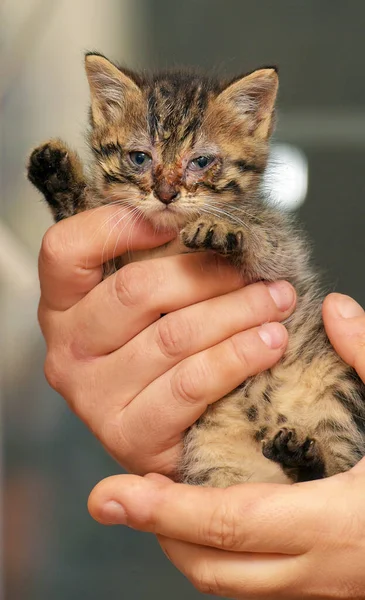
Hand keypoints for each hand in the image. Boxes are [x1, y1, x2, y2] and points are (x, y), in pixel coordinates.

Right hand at [38, 205, 294, 475]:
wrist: (174, 437)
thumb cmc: (165, 356)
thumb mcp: (152, 304)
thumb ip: (163, 263)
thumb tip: (209, 222)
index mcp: (63, 306)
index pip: (65, 250)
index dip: (118, 225)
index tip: (180, 221)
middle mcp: (68, 350)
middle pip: (136, 290)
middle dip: (209, 273)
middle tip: (259, 271)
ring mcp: (92, 396)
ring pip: (172, 336)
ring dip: (236, 312)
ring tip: (276, 302)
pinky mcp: (128, 435)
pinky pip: (190, 384)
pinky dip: (237, 357)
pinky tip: (269, 343)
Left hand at [88, 293, 364, 598]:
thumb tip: (335, 309)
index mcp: (339, 521)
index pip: (231, 522)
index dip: (167, 509)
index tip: (112, 494)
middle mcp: (322, 566)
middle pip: (214, 566)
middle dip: (160, 532)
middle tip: (119, 496)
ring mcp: (324, 587)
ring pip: (230, 583)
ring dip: (186, 546)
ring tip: (157, 505)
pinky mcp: (329, 587)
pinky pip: (256, 585)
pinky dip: (221, 557)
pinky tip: (213, 521)